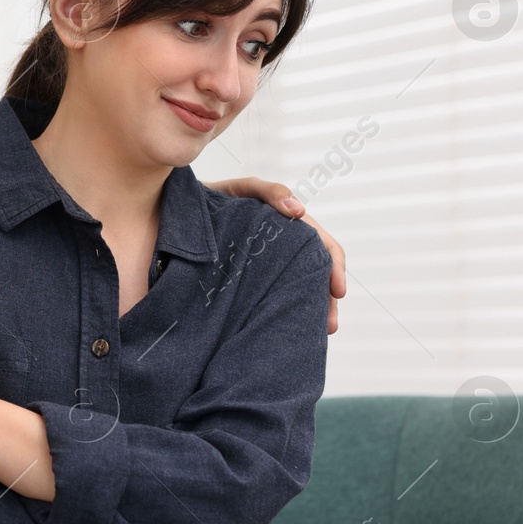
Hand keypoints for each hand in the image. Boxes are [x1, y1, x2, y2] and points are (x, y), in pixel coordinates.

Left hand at [203, 176, 346, 332]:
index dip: (335, 268)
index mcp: (293, 228)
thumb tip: (299, 210)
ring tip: (315, 334)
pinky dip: (284, 310)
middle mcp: (287, 249)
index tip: (337, 292)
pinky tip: (285, 325)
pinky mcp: (252, 280)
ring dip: (311, 310)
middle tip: (329, 326)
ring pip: (298, 288)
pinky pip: (273, 296)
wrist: (185, 211)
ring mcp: (270, 266)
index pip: (324, 248)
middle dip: (327, 300)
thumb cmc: (218, 198)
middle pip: (317, 275)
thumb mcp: (244, 189)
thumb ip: (270, 192)